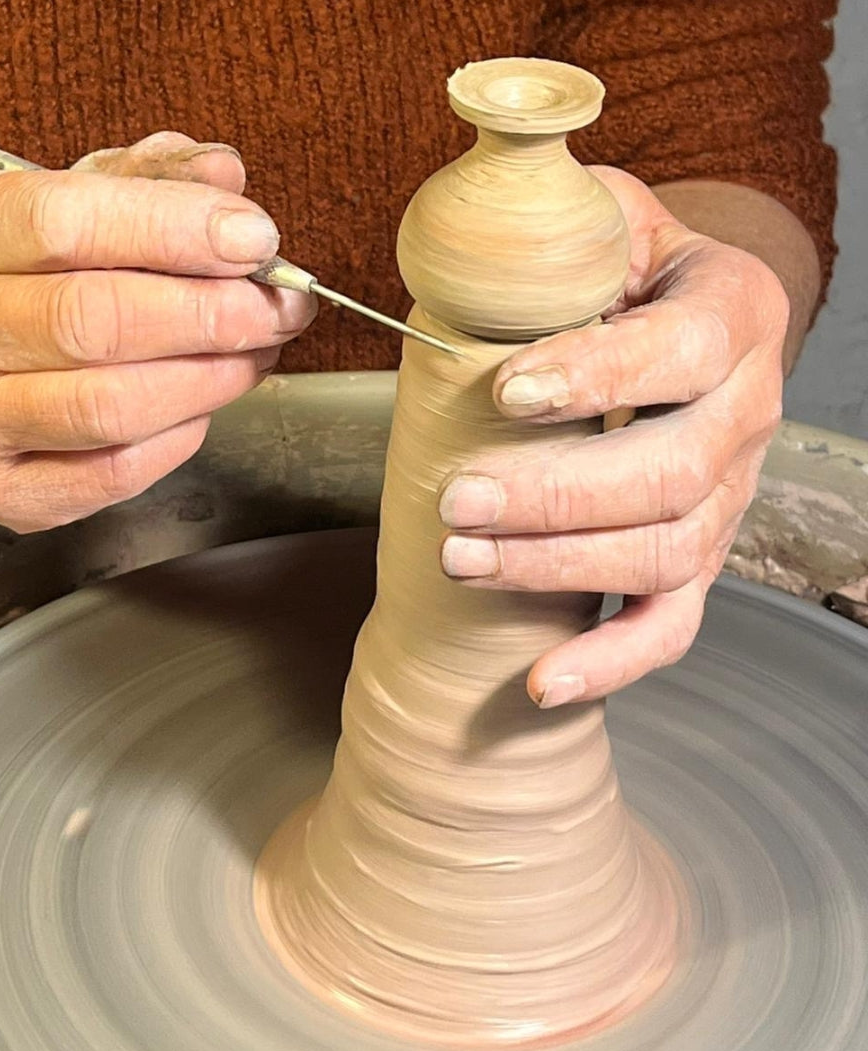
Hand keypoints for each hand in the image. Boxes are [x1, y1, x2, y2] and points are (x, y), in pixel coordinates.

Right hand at [0, 131, 315, 532]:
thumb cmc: (39, 286)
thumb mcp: (82, 206)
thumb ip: (152, 180)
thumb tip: (224, 176)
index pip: (64, 221)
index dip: (173, 229)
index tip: (256, 237)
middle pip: (93, 320)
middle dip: (211, 314)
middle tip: (280, 308)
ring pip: (109, 406)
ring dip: (210, 380)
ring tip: (255, 354)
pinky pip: (113, 472)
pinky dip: (179, 439)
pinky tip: (202, 407)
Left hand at [438, 167, 786, 707]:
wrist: (681, 322)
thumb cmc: (624, 269)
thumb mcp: (605, 217)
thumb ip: (557, 214)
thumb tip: (479, 225)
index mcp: (731, 314)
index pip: (683, 352)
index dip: (600, 375)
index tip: (508, 390)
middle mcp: (745, 412)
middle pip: (670, 476)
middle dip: (556, 496)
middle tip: (458, 500)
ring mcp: (726, 496)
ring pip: (665, 555)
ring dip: (560, 569)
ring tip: (464, 561)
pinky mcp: (695, 557)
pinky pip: (671, 626)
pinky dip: (611, 660)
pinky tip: (543, 683)